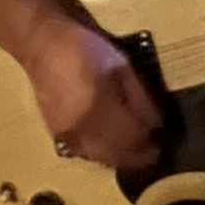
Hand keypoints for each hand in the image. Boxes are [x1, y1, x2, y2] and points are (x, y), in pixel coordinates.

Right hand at [22, 19, 161, 170]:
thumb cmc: (86, 49)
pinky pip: (84, 153)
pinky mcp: (56, 134)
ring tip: (133, 149)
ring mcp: (66, 134)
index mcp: (99, 108)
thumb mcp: (122, 67)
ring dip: (119, 158)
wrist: (42, 45)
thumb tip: (155, 125)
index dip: (150, 145)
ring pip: (100, 159)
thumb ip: (140, 98)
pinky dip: (100, 153)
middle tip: (152, 151)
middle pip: (117, 156)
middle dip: (137, 157)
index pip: (132, 139)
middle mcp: (81, 128)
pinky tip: (110, 145)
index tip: (162, 142)